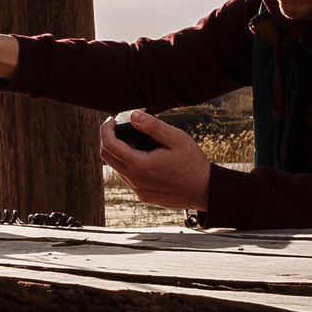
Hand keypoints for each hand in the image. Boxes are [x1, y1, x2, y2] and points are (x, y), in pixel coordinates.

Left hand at [97, 111, 213, 210]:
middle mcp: (135, 181)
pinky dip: (129, 164)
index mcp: (140, 166)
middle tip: (117, 126)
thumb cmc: (193, 163)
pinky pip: (128, 178)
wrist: (206, 191)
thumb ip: (153, 126)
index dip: (106, 129)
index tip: (111, 119)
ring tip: (134, 140)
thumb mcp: (176, 138)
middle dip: (108, 139)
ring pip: (117, 168)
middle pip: (107, 157)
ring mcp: (139, 191)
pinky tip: (143, 156)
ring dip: (119, 152)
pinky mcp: (144, 196)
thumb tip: (132, 115)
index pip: (109, 145)